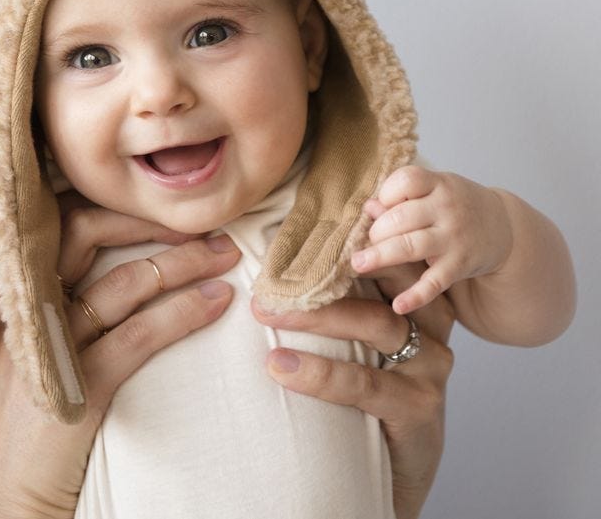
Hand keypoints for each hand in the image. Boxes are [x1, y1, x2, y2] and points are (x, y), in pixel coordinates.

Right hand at [0, 200, 240, 518]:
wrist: (0, 499)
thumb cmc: (23, 424)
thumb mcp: (28, 352)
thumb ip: (56, 308)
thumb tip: (115, 272)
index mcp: (13, 294)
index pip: (59, 223)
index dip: (112, 206)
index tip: (158, 207)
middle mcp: (25, 309)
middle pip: (86, 233)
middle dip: (148, 221)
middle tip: (201, 223)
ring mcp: (50, 345)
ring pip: (124, 281)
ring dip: (184, 262)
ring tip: (225, 257)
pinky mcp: (76, 385)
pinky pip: (139, 334)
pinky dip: (184, 312)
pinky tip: (215, 303)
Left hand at [252, 262, 454, 518]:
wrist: (395, 468)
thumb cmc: (367, 390)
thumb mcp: (355, 337)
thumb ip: (336, 297)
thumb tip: (274, 261)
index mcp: (410, 293)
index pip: (380, 253)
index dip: (341, 237)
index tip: (292, 230)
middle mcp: (430, 319)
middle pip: (382, 276)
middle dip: (322, 270)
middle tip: (267, 276)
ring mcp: (431, 362)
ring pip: (373, 322)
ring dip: (315, 316)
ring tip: (266, 314)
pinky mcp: (421, 405)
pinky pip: (365, 382)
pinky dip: (319, 373)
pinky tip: (281, 367)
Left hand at [350, 165, 512, 313]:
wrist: (503, 227)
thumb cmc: (455, 205)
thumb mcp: (433, 192)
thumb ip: (402, 198)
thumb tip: (368, 207)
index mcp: (439, 184)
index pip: (406, 181)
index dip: (387, 193)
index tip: (383, 204)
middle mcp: (447, 209)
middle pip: (401, 218)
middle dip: (377, 231)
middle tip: (368, 240)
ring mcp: (454, 238)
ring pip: (410, 246)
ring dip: (380, 256)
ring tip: (358, 264)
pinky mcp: (459, 265)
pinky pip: (434, 282)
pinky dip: (416, 295)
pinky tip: (398, 305)